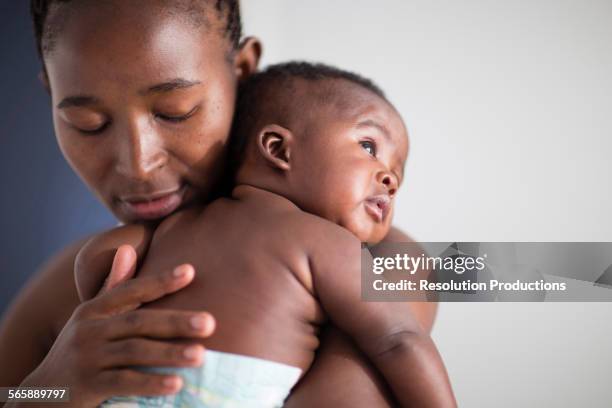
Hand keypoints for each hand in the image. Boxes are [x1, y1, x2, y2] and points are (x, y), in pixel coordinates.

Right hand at [18, 246, 214, 406]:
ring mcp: (86, 359)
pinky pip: (123, 383)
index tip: (191, 272)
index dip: (160, 281)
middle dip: (175, 321)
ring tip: (201, 355)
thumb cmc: (79, 352)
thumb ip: (113, 289)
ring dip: (169, 354)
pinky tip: (176, 384)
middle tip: (210, 322)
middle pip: (138, 322)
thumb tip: (128, 248)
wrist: (41, 397)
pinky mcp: (86, 387)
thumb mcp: (91, 319)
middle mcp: (88, 330)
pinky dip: (150, 383)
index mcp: (93, 310)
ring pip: (134, 352)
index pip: (130, 291)